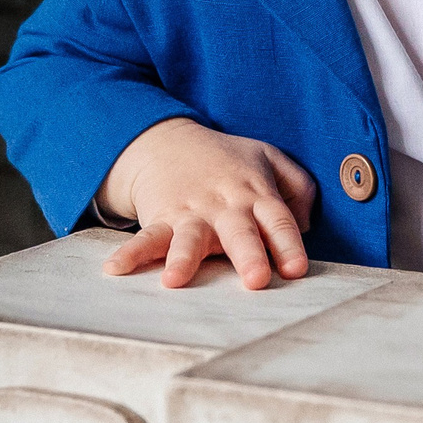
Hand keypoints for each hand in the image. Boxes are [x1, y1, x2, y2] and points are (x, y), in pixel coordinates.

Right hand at [98, 117, 315, 289]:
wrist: (168, 143)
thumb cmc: (228, 160)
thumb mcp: (271, 159)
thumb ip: (299, 189)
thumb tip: (305, 226)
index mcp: (256, 194)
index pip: (278, 220)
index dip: (288, 244)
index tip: (295, 270)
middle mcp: (225, 206)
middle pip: (239, 232)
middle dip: (248, 255)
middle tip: (255, 279)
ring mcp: (191, 214)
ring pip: (189, 237)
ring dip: (183, 258)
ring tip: (175, 279)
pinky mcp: (162, 219)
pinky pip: (146, 237)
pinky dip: (130, 252)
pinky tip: (116, 268)